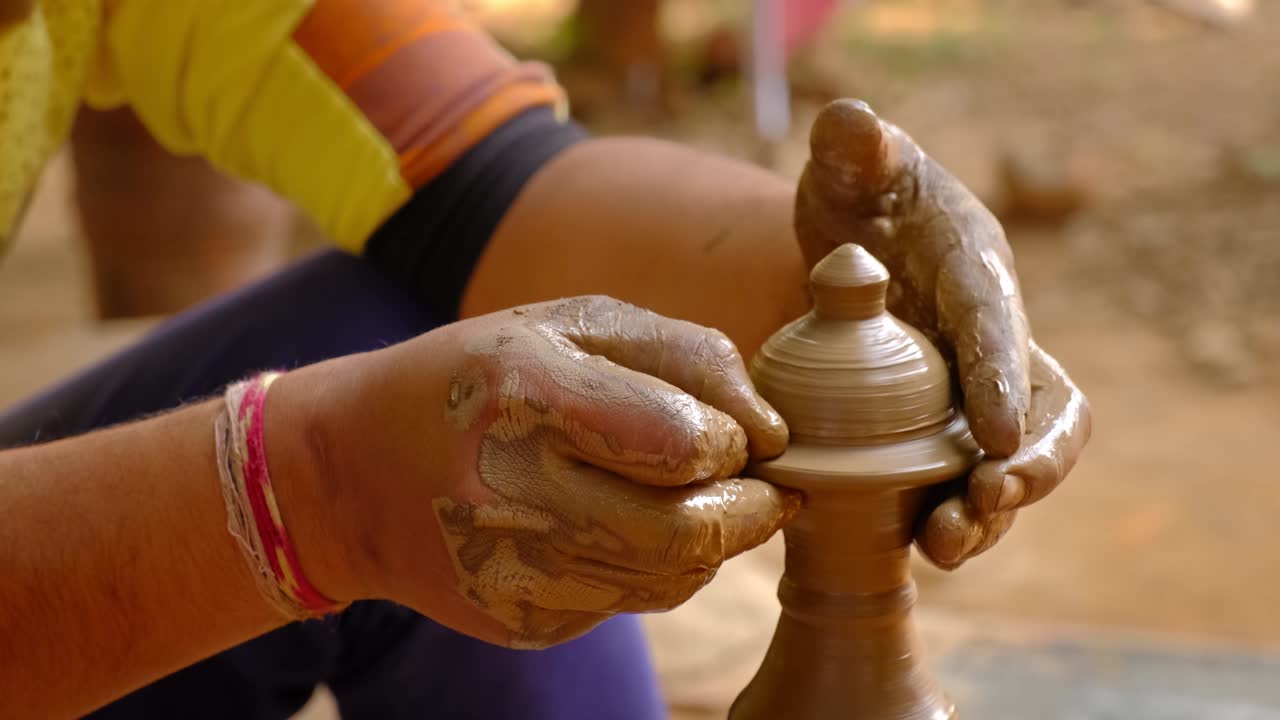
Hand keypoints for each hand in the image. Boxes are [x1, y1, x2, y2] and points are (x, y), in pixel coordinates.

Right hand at [288, 296, 796, 647]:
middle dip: (749, 508)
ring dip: (711, 539)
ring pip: (671, 578)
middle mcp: (511, 494)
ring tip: (697, 499)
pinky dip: (656, 567)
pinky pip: (631, 603)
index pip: (680, 443)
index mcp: (524, 396)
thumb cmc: (476, 379)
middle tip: (761, 484)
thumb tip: (771, 427)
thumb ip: (682, 353)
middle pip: (687, 531)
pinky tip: (624, 527)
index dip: (732, 439)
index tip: (740, 431)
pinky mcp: (520, 621)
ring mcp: (513, 572)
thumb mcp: (567, 324)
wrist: (351, 476)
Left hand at [794, 99, 1090, 567]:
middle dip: (1028, 461)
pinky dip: (952, 515)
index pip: (998, 320)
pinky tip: (919, 549)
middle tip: (984, 501)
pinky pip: (965, 478)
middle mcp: (993, 330)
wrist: (856, 234)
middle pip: (1043, 405)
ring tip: (945, 548)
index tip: (996, 435)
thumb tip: (851, 123)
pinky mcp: (947, 421)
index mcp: (974, 265)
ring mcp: (975, 383)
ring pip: (1014, 457)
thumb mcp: (850, 163)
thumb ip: (854, 146)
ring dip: (991, 508)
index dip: (1003, 375)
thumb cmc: (860, 192)